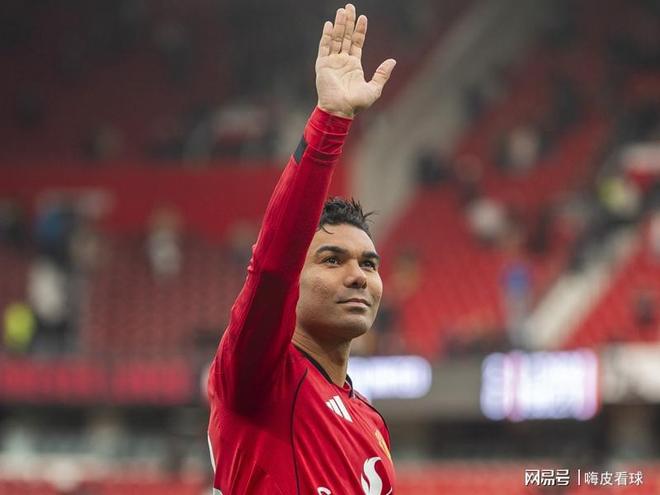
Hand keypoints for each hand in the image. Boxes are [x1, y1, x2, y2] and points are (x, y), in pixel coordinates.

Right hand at [315, 4, 395, 118]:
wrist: (340, 111)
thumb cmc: (356, 104)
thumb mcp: (374, 89)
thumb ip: (382, 74)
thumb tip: (393, 61)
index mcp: (354, 65)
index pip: (357, 43)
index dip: (360, 30)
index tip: (363, 18)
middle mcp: (342, 61)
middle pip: (345, 37)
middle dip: (348, 22)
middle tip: (350, 7)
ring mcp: (332, 62)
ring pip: (336, 39)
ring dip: (339, 25)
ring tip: (342, 11)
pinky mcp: (322, 65)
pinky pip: (324, 47)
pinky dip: (327, 36)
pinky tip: (330, 24)